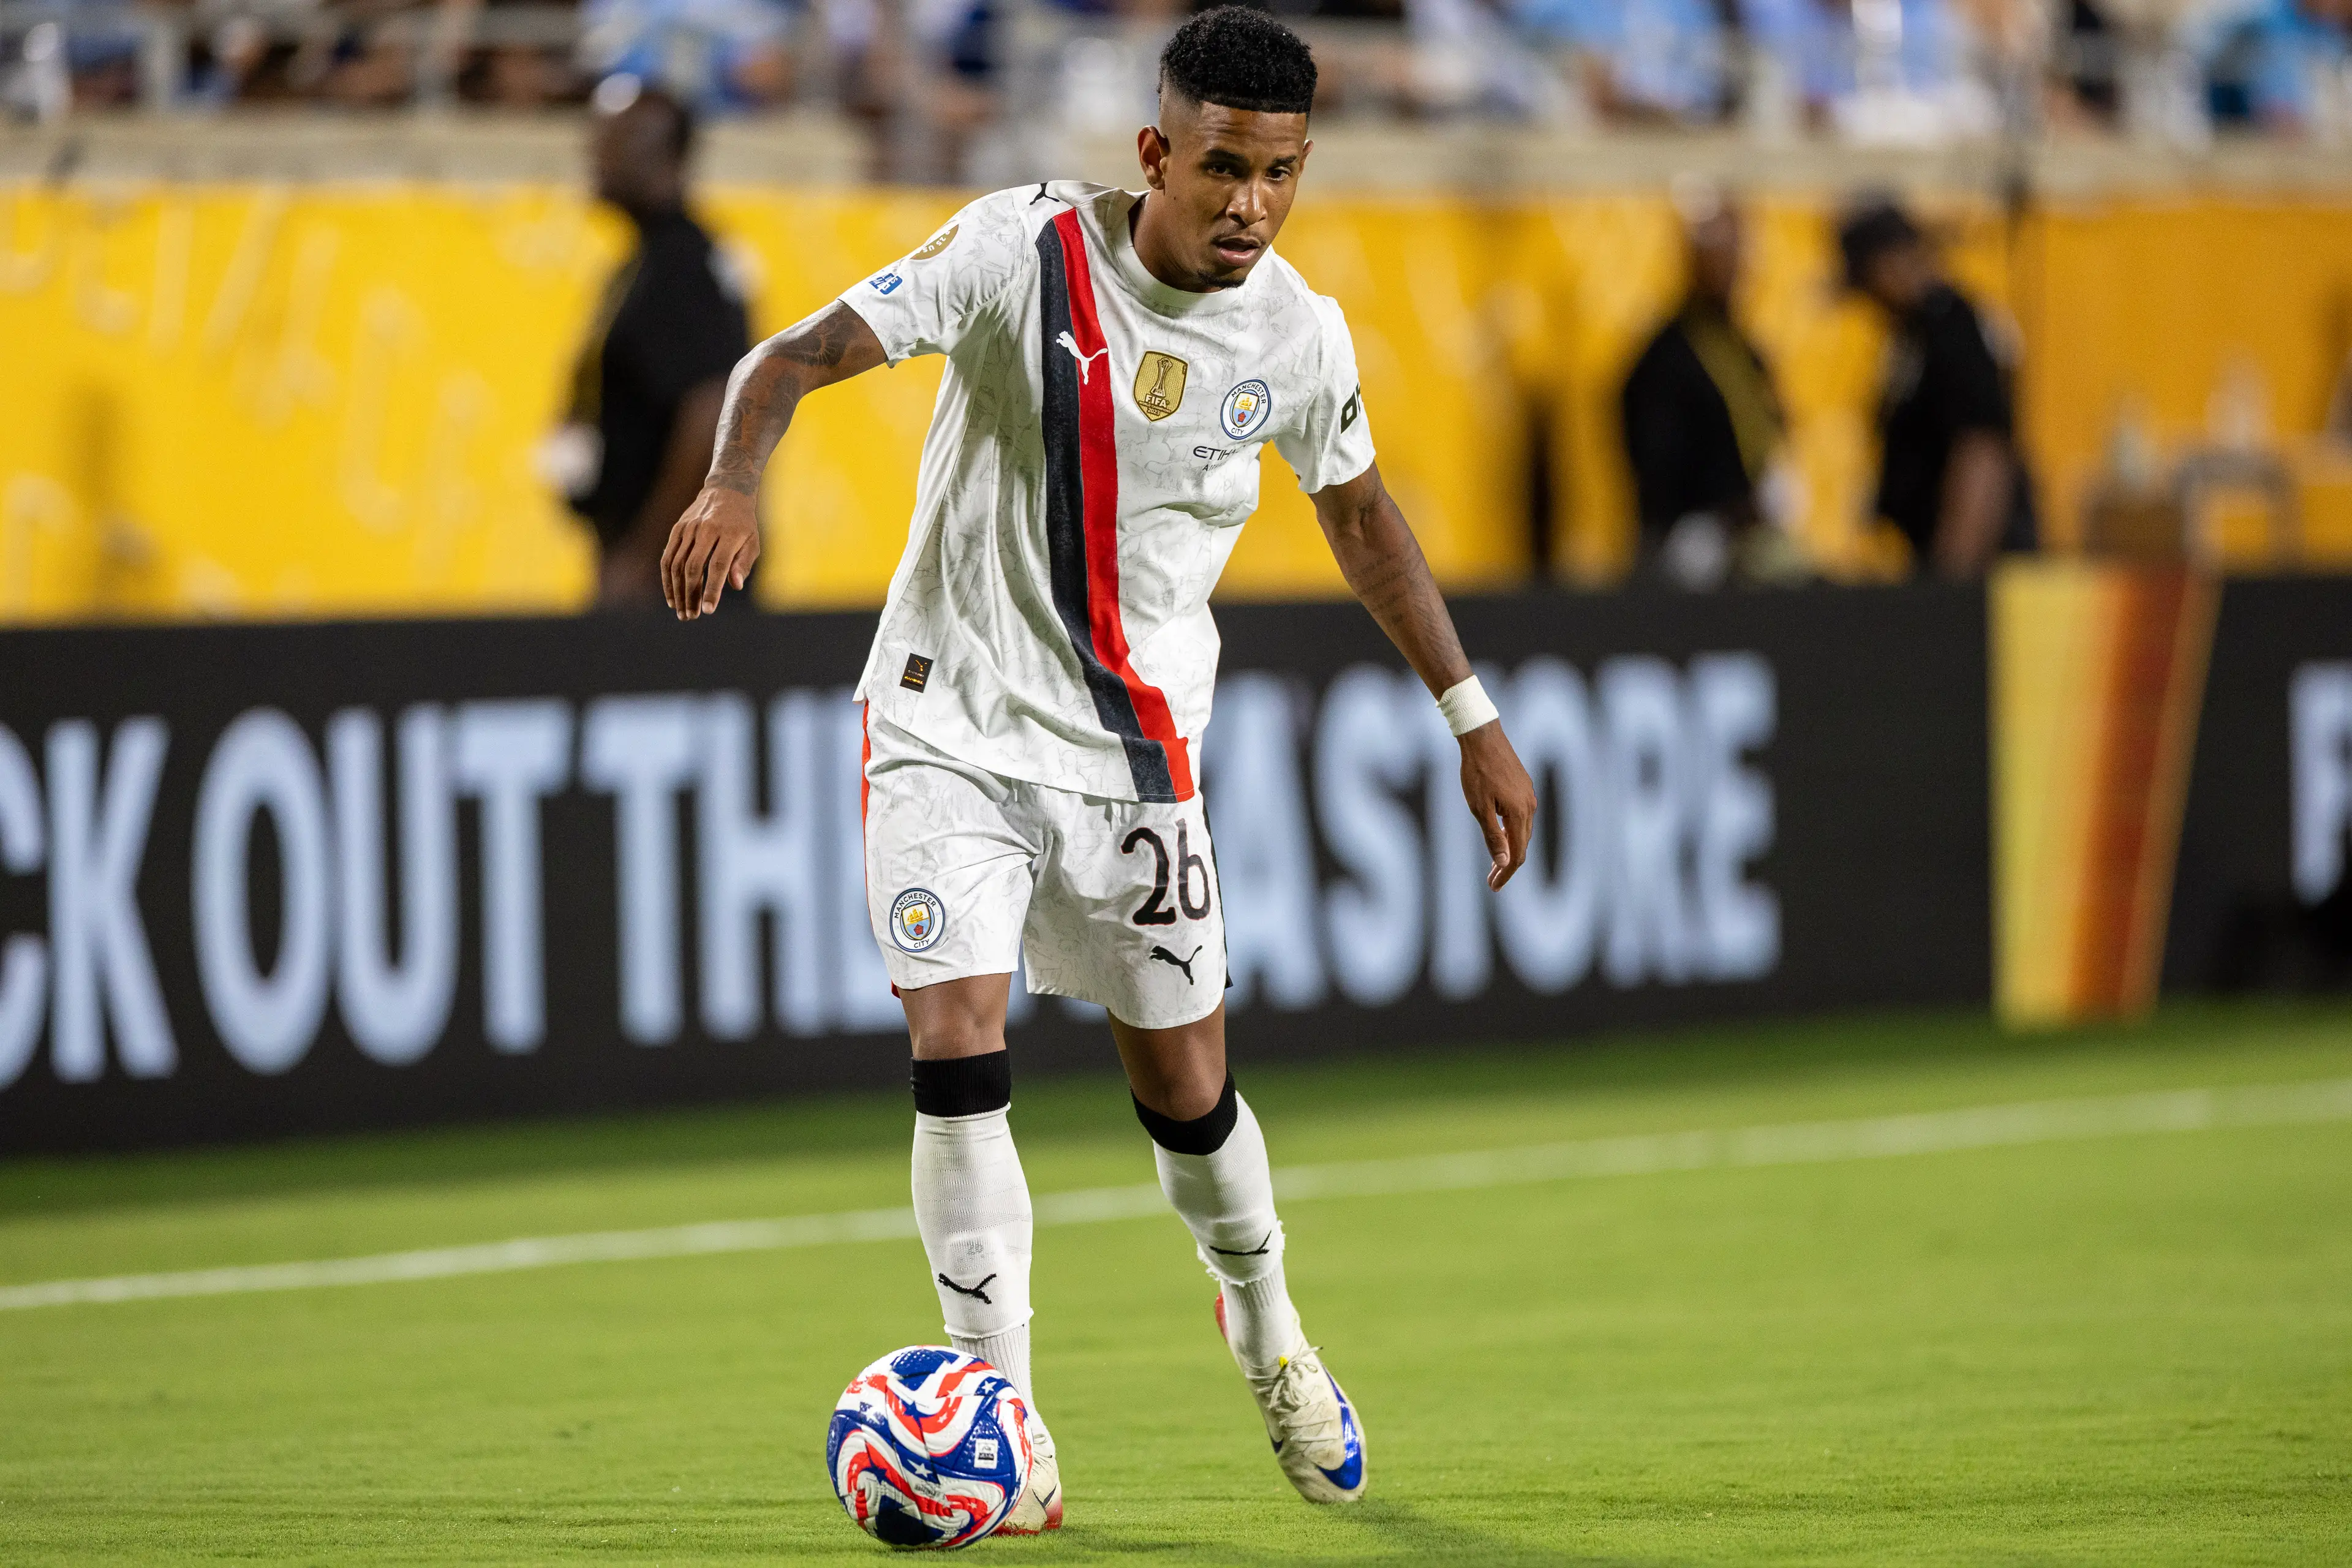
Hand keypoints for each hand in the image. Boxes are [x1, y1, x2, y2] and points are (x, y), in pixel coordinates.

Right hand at [661, 484, 760, 618]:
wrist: (726, 492)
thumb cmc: (743, 524)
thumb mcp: (752, 542)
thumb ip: (743, 564)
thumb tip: (735, 586)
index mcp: (729, 534)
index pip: (718, 565)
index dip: (712, 589)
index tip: (708, 610)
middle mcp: (706, 530)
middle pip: (693, 567)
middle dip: (691, 595)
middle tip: (691, 616)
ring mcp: (689, 528)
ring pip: (677, 564)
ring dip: (677, 591)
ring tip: (681, 611)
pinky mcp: (677, 529)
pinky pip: (668, 557)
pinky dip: (667, 579)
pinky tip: (671, 596)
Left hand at [1459, 721, 1535, 889]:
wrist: (1482, 737)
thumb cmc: (1477, 772)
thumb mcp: (1479, 808)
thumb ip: (1493, 837)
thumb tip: (1503, 864)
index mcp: (1520, 814)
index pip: (1517, 855)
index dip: (1506, 874)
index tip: (1494, 888)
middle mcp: (1530, 806)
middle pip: (1522, 845)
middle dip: (1507, 866)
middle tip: (1492, 882)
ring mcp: (1528, 796)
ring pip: (1522, 831)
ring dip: (1510, 849)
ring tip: (1495, 864)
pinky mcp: (1523, 787)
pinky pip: (1520, 817)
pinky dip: (1511, 832)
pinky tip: (1500, 834)